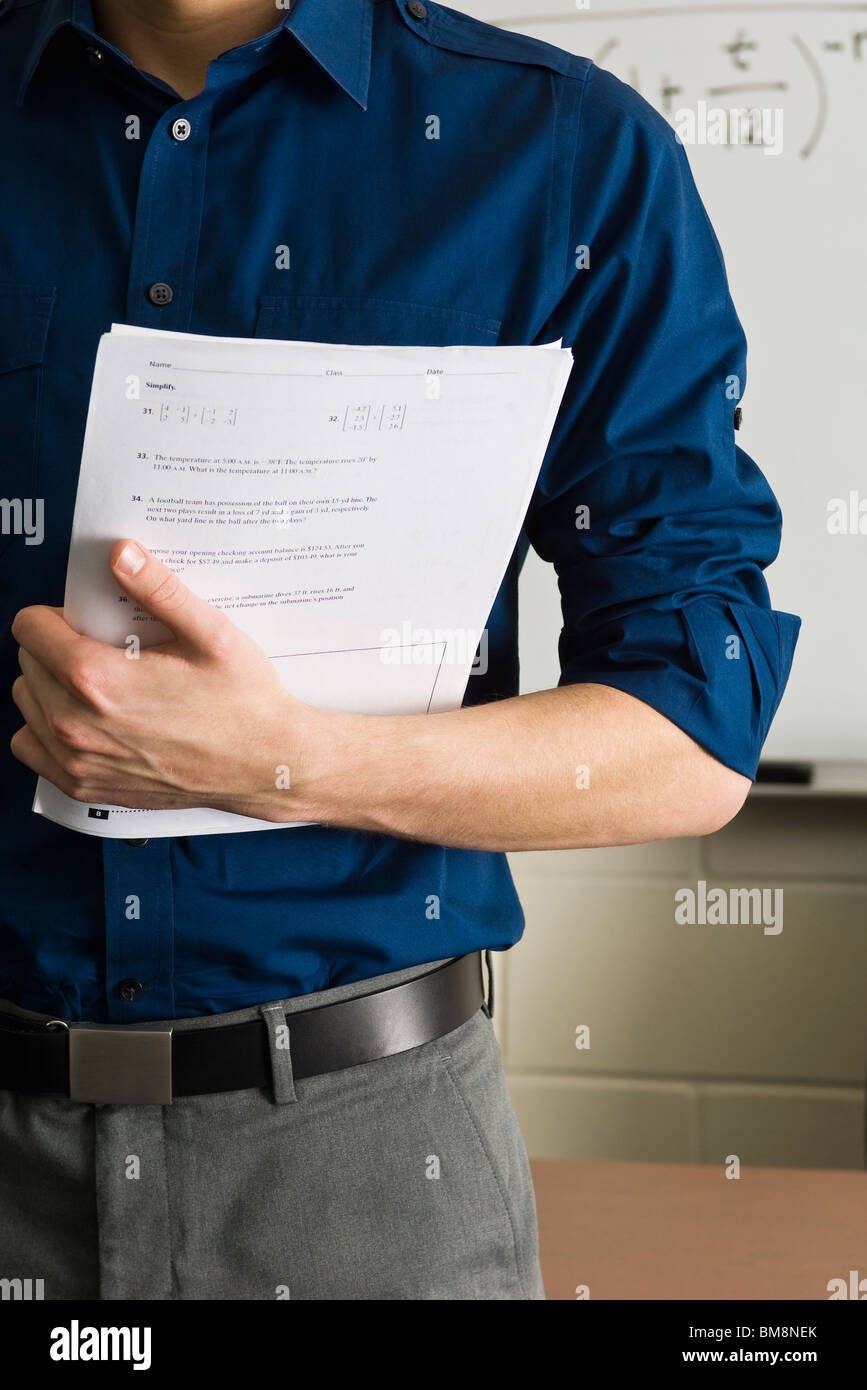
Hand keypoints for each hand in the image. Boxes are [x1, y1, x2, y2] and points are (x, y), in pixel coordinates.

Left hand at [10, 540, 318, 819]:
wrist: (264, 764)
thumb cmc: (244, 702)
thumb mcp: (210, 634)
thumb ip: (159, 589)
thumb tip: (120, 554)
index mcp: (98, 679)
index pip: (30, 628)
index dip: (57, 615)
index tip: (87, 621)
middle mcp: (76, 723)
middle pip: (28, 664)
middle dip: (56, 648)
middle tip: (103, 651)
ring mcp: (77, 760)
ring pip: (27, 704)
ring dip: (49, 687)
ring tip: (97, 685)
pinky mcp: (85, 786)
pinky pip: (30, 748)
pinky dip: (47, 731)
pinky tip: (86, 721)